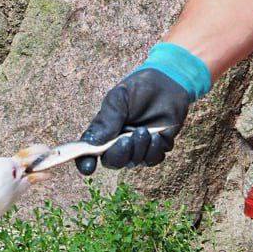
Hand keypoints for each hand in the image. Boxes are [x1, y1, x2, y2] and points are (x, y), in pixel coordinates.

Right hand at [75, 68, 190, 173]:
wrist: (166, 84)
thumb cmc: (139, 89)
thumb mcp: (119, 98)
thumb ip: (108, 119)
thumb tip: (94, 142)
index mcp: (103, 131)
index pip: (89, 152)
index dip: (85, 163)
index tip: (89, 167)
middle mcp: (117, 143)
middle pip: (112, 162)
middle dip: (119, 154)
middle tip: (127, 139)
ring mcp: (136, 147)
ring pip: (133, 162)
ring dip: (139, 149)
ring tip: (144, 130)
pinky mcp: (155, 148)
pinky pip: (152, 160)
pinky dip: (154, 151)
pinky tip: (157, 136)